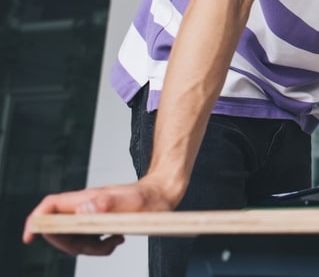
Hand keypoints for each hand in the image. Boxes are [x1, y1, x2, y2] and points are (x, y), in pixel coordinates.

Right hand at [23, 179, 174, 255]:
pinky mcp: (100, 220)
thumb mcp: (134, 202)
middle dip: (73, 245)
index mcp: (87, 198)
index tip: (30, 237)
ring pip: (75, 237)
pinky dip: (100, 245)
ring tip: (116, 242)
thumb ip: (107, 204)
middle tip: (101, 247)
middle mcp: (85, 204)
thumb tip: (81, 209)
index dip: (36, 220)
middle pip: (59, 228)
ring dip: (91, 248)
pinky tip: (117, 240)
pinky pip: (89, 238)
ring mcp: (91, 212)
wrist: (165, 192)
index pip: (51, 206)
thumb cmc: (151, 197)